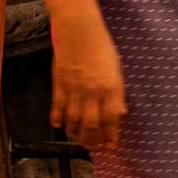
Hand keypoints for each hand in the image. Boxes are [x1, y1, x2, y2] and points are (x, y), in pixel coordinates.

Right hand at [50, 10, 126, 147]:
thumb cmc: (102, 46)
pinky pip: (58, 106)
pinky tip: (59, 126)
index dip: (111, 134)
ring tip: (77, 138)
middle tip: (93, 148)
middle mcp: (93, 92)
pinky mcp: (59, 84)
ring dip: (76, 132)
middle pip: (92, 124)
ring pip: (74, 119)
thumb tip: (119, 113)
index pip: (111, 119)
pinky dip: (58, 118)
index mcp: (111, 88)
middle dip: (93, 139)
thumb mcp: (116, 69)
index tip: (111, 145)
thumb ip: (116, 92)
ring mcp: (74, 89)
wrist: (79, 30)